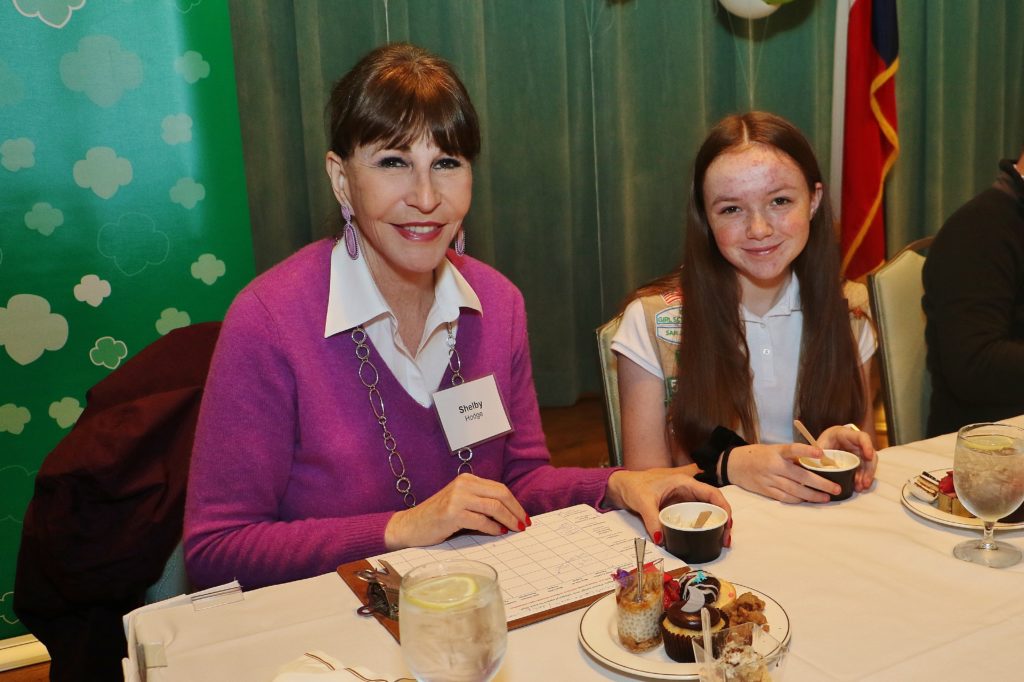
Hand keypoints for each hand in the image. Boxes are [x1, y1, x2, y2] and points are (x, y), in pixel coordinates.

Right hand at [383, 474, 528, 549]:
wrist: (411, 525)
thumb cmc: (438, 517)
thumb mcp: (461, 503)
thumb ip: (481, 504)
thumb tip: (510, 515)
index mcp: (467, 479)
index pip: (499, 488)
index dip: (515, 503)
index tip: (523, 516)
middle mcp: (463, 484)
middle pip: (500, 494)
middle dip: (516, 510)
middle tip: (524, 524)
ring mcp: (457, 498)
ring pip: (493, 506)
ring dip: (508, 520)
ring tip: (515, 529)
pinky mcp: (452, 513)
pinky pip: (481, 520)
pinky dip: (493, 528)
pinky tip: (497, 533)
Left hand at [604, 469, 732, 546]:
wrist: (620, 486)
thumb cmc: (632, 485)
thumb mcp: (643, 501)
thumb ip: (653, 519)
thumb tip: (662, 540)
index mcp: (684, 483)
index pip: (712, 493)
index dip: (724, 507)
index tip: (728, 524)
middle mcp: (687, 489)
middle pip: (712, 504)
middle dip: (723, 520)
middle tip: (726, 539)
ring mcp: (682, 499)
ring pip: (705, 511)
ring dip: (714, 524)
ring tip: (720, 540)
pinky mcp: (676, 507)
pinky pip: (693, 516)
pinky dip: (701, 526)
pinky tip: (704, 537)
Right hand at [727, 443, 838, 502]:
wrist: (735, 465)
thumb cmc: (760, 455)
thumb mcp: (774, 449)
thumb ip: (792, 456)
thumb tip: (817, 463)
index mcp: (776, 452)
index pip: (793, 450)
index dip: (806, 451)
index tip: (821, 453)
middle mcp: (773, 466)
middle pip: (800, 476)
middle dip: (821, 484)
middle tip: (836, 488)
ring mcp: (769, 480)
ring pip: (795, 490)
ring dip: (813, 496)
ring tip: (826, 497)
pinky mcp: (766, 491)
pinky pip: (786, 498)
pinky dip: (798, 500)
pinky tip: (808, 500)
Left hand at [817, 424, 876, 491]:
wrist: (825, 444)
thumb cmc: (824, 441)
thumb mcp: (820, 444)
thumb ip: (818, 451)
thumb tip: (819, 461)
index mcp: (846, 435)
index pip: (862, 437)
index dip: (867, 445)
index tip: (869, 456)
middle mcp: (857, 444)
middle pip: (869, 454)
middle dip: (868, 469)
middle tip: (864, 482)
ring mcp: (859, 453)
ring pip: (867, 464)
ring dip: (865, 476)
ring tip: (860, 487)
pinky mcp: (858, 462)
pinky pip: (863, 470)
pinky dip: (861, 479)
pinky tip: (857, 486)